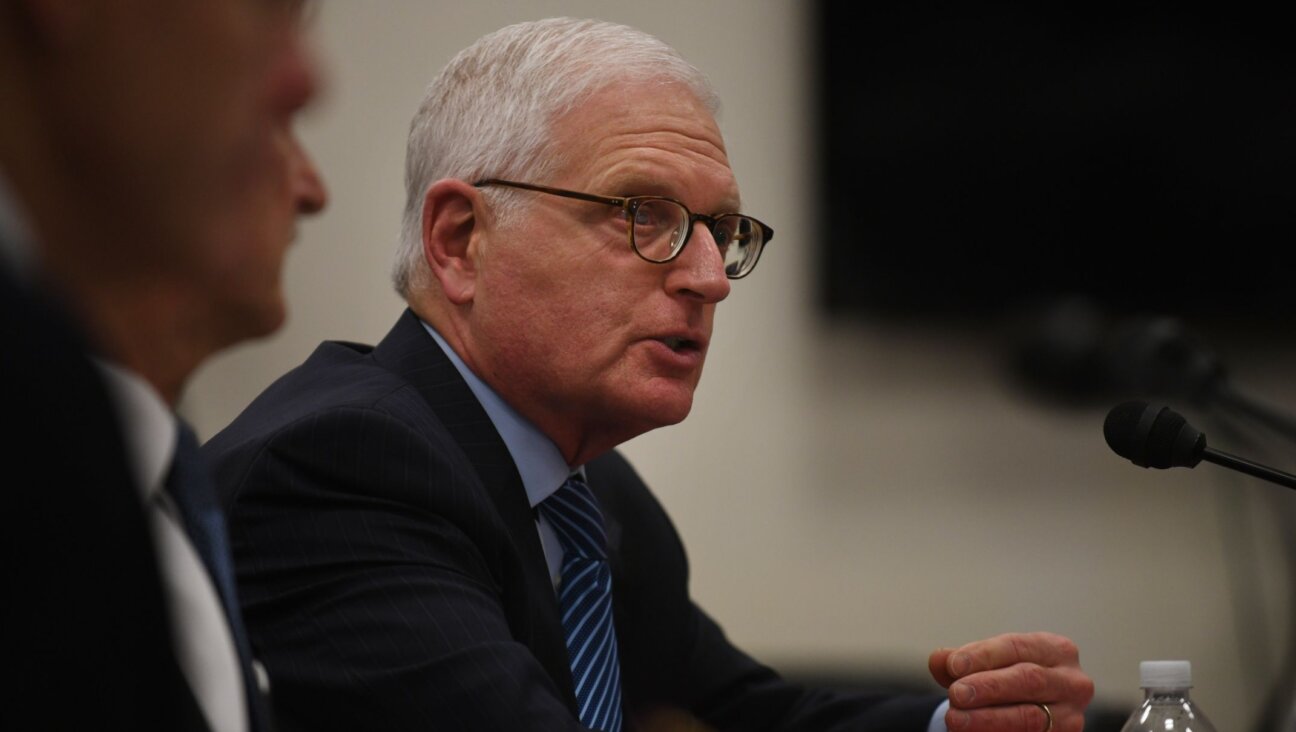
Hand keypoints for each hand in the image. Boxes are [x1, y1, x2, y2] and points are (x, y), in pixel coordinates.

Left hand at [928, 632, 1092, 731]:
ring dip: (989, 719)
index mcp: (1056, 650)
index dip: (984, 655)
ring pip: (1030, 718)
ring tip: (956, 720)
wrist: (1034, 709)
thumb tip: (938, 659)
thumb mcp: (988, 664)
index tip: (954, 665)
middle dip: (988, 687)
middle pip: (1028, 680)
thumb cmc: (1009, 679)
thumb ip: (962, 661)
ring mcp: (1071, 716)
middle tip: (956, 695)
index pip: (1017, 647)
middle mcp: (1072, 682)